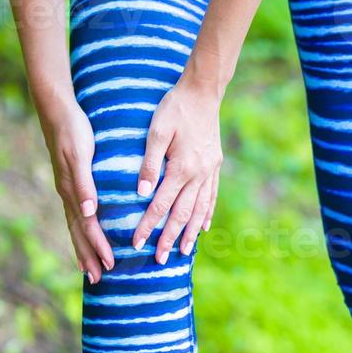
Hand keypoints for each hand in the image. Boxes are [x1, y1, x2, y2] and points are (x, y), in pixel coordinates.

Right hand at [39, 97, 114, 284]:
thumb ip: (84, 182)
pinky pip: (76, 213)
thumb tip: (88, 211)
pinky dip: (82, 229)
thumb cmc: (72, 130)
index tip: (109, 265)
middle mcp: (68, 194)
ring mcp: (68, 189)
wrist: (57, 110)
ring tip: (90, 266)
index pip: (87, 226)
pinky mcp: (71, 181)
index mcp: (72, 190)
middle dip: (88, 255)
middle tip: (98, 279)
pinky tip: (89, 233)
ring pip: (75, 225)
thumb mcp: (80, 154)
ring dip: (83, 246)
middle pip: (78, 232)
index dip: (97, 246)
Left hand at [132, 74, 223, 264]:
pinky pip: (211, 196)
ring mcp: (209, 171)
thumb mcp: (156, 132)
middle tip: (160, 259)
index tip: (137, 243)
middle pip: (182, 214)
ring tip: (182, 251)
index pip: (160, 204)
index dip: (148, 225)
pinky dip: (206, 214)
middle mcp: (198, 174)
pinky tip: (203, 227)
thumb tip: (142, 192)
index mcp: (181, 167)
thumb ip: (149, 163)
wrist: (203, 93)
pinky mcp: (214, 166)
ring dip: (189, 232)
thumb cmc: (174, 109)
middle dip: (169, 238)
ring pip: (199, 209)